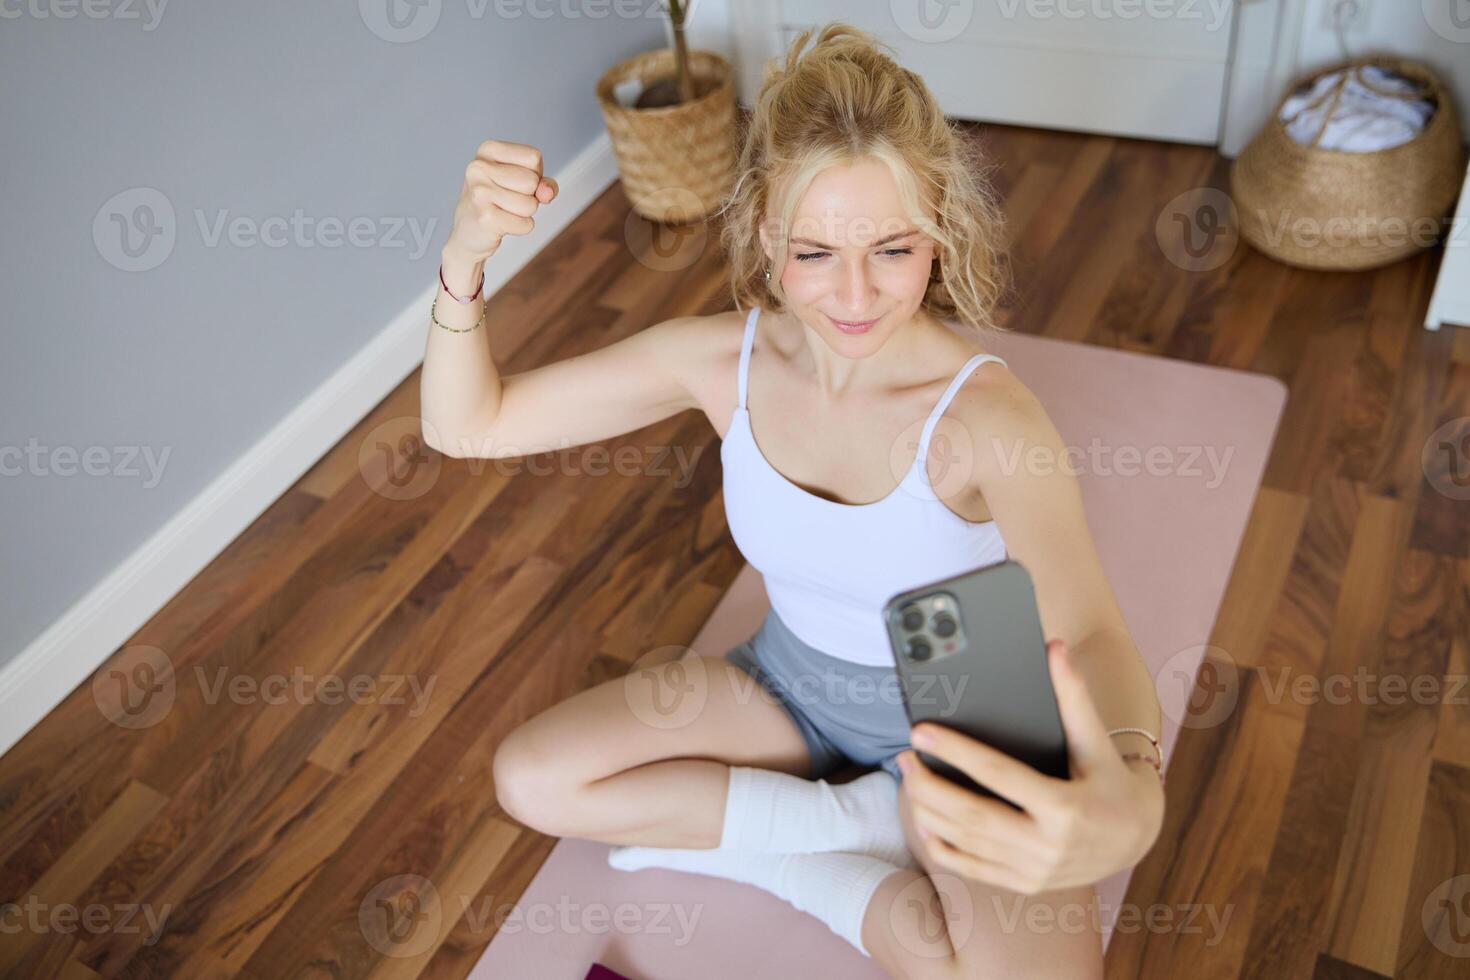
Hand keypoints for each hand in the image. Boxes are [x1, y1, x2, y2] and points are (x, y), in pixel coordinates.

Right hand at [447, 138, 558, 261]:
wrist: (468, 232)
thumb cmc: (497, 201)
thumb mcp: (521, 182)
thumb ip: (543, 182)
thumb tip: (547, 193)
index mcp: (487, 150)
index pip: (533, 157)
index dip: (534, 174)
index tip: (514, 181)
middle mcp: (479, 167)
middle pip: (532, 181)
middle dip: (529, 196)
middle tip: (507, 199)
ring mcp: (480, 193)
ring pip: (531, 205)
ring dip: (525, 213)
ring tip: (504, 211)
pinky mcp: (485, 218)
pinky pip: (526, 224)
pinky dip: (520, 227)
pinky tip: (502, 224)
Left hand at [898, 638, 1164, 894]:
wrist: (1137, 837)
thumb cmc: (1111, 780)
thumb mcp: (1096, 740)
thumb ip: (1073, 694)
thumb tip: (1056, 647)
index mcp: (1065, 807)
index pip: (998, 774)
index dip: (955, 751)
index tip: (921, 732)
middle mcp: (1048, 845)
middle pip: (971, 815)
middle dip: (929, 784)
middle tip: (905, 756)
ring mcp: (1034, 870)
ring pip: (964, 842)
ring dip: (926, 811)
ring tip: (909, 779)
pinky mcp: (1024, 884)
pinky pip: (970, 868)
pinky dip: (940, 846)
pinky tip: (924, 820)